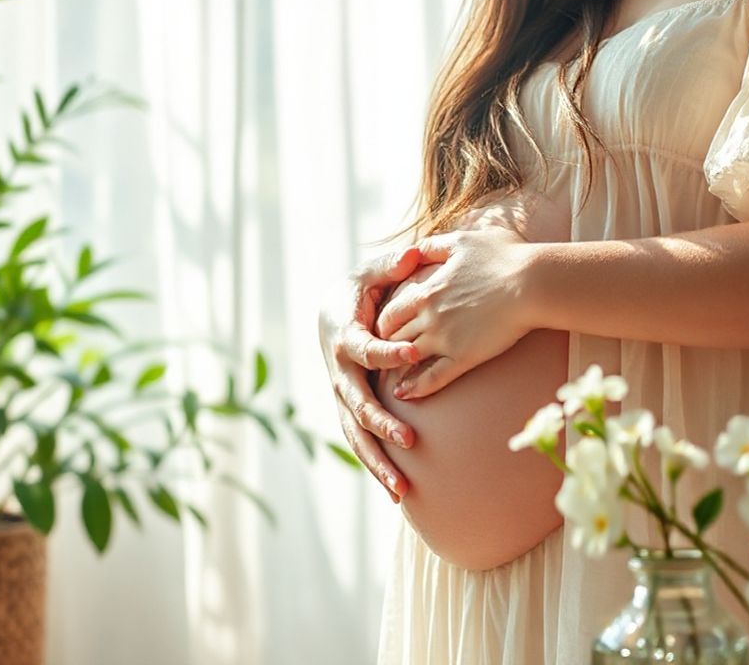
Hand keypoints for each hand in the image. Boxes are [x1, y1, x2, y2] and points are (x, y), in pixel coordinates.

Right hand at [318, 246, 422, 501]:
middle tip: (410, 439)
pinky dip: (377, 467)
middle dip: (382, 422)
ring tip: (404, 489)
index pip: (363, 347)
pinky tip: (399, 496)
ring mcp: (343, 394)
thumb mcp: (372, 272)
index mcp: (344, 334)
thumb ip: (392, 264)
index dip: (386, 351)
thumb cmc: (361, 289)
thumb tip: (414, 252)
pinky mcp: (350, 409)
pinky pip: (362, 441)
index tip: (414, 354)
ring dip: (378, 461)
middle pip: (356, 402)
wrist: (333, 310)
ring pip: (356, 433)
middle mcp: (339, 370)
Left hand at [375, 226, 536, 399]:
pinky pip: (432, 377)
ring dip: (394, 367)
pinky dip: (415, 388)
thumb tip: (414, 250)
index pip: (390, 312)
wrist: (533, 282)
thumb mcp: (461, 241)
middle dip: (385, 346)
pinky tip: (404, 394)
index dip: (383, 323)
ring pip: (406, 357)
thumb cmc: (504, 257)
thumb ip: (433, 246)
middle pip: (393, 336)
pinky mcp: (464, 356)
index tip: (385, 331)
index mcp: (426, 290)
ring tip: (387, 377)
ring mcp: (444, 338)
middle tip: (381, 356)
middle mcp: (428, 315)